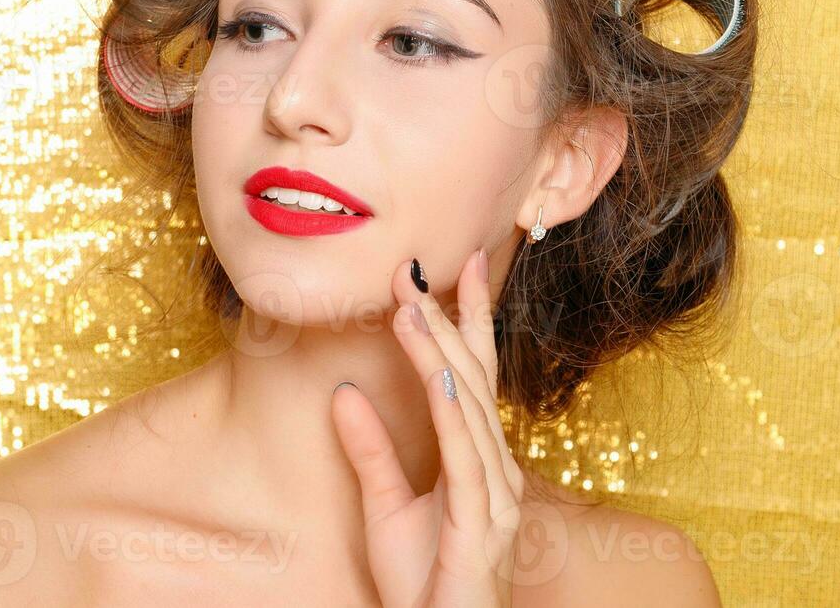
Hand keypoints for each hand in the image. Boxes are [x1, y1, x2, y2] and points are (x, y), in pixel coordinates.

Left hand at [330, 248, 524, 606]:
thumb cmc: (424, 587)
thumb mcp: (385, 507)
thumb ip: (370, 451)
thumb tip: (343, 393)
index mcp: (478, 461)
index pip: (474, 375)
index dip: (470, 318)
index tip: (460, 264)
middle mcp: (495, 469)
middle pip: (471, 378)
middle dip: (446, 318)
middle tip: (415, 266)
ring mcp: (495, 494)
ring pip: (466, 405)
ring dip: (438, 351)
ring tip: (410, 305)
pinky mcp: (482, 522)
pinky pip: (465, 456)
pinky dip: (452, 410)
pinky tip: (438, 373)